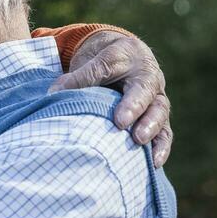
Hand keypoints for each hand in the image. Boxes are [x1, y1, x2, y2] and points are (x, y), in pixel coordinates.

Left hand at [51, 31, 172, 166]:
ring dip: (156, 138)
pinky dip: (160, 148)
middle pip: (156, 105)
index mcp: (140, 70)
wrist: (121, 53)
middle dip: (147, 122)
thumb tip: (54, 93)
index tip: (120, 121)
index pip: (138, 89)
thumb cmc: (106, 58)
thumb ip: (79, 76)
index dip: (130, 104)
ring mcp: (155, 104)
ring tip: (149, 157)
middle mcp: (152, 87)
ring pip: (161, 120)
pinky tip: (154, 163)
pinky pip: (163, 134)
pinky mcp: (154, 119)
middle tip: (137, 137)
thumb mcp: (96, 60)